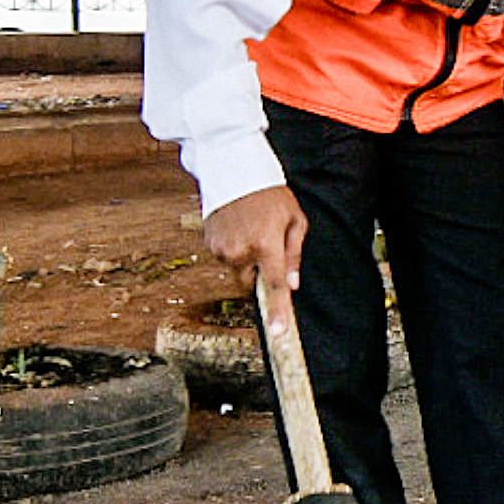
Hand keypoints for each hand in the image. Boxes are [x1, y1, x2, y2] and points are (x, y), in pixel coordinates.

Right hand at [205, 187, 307, 323]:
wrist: (235, 170)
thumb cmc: (271, 195)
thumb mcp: (295, 221)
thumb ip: (293, 256)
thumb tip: (292, 286)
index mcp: (266, 244)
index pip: (274, 286)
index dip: (278, 312)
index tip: (278, 333)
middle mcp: (241, 250)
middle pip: (251, 282)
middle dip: (258, 272)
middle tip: (265, 245)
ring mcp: (221, 248)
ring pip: (237, 271)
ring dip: (245, 259)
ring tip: (251, 229)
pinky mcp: (209, 244)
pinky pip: (224, 259)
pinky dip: (232, 250)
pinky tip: (238, 228)